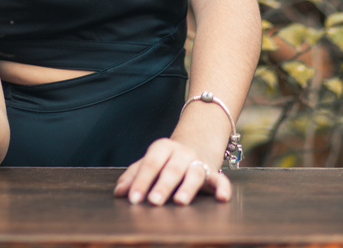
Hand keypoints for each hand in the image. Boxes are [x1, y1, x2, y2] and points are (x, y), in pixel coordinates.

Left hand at [113, 138, 231, 205]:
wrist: (197, 141)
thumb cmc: (166, 159)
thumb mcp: (149, 162)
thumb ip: (133, 175)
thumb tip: (119, 193)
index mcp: (162, 147)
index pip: (150, 163)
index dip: (141, 181)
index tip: (132, 198)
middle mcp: (182, 153)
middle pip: (172, 169)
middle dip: (162, 185)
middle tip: (153, 201)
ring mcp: (199, 161)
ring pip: (195, 173)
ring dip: (187, 187)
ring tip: (179, 201)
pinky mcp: (213, 172)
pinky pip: (221, 179)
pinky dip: (223, 187)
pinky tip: (222, 198)